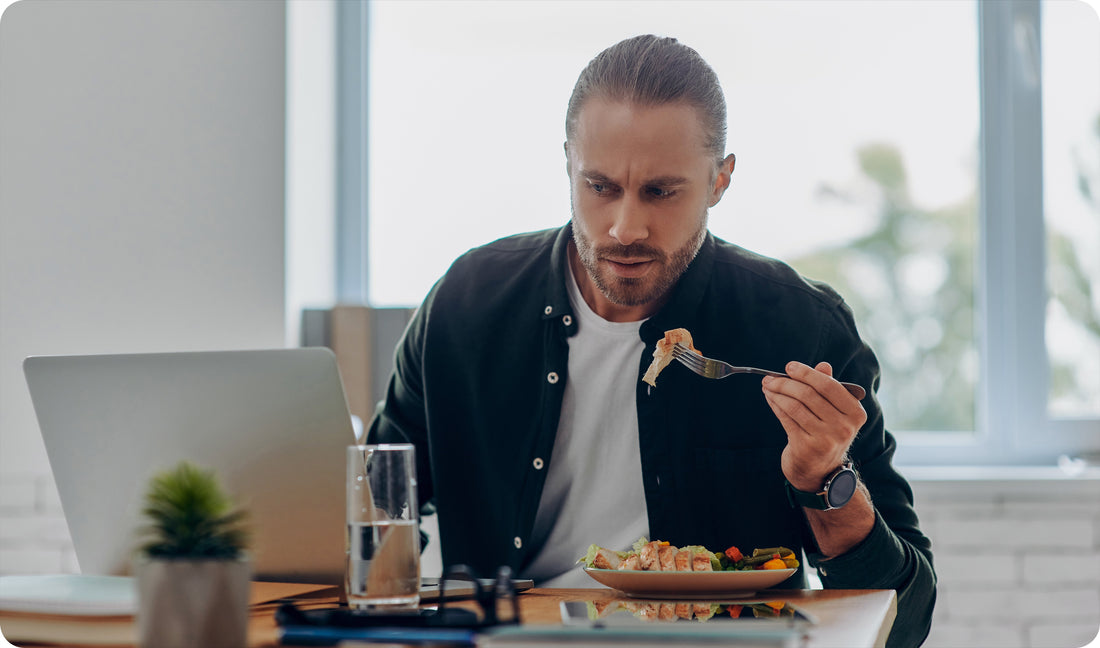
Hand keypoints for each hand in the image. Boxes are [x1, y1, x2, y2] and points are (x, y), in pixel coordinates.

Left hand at [762, 361, 866, 491]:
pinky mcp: (807, 447)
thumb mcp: (833, 412)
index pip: (829, 385)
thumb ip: (829, 388)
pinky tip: (770, 399)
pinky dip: (775, 406)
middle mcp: (844, 427)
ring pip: (795, 406)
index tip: (789, 367)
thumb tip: (823, 365)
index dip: (807, 373)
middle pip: (808, 394)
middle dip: (785, 383)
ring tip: (767, 387)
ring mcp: (826, 439)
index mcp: (855, 413)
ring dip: (776, 393)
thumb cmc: (825, 434)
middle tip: (770, 378)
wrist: (819, 471)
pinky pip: (786, 419)